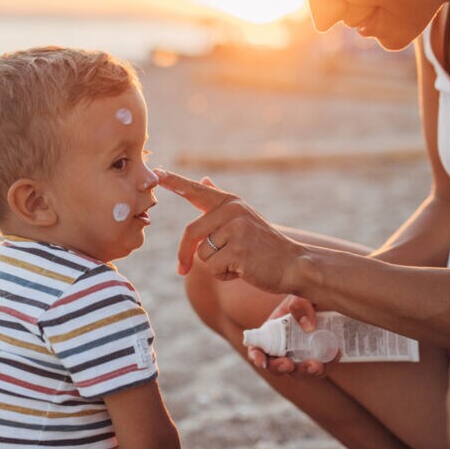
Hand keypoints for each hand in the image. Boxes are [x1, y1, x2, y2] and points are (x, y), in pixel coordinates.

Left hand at [154, 168, 317, 294]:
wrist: (293, 263)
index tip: (156, 172)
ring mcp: (237, 229)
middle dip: (184, 255)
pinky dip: (224, 276)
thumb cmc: (263, 244)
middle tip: (181, 271)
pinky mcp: (239, 250)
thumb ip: (220, 202)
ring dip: (215, 266)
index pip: (196, 190)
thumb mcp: (242, 218)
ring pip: (201, 254)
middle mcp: (232, 210)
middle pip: (190, 233)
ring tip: (238, 262)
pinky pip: (213, 268)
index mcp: (230, 202)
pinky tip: (243, 270)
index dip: (175, 182)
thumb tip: (204, 179)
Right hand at [246, 295, 339, 378]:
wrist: (329, 302)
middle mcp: (284, 347)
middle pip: (277, 366)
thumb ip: (300, 305)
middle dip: (280, 368)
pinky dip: (327, 365)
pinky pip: (320, 369)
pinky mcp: (318, 359)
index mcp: (272, 332)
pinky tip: (336, 354)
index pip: (257, 347)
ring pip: (299, 372)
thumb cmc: (308, 298)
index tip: (262, 362)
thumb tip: (308, 327)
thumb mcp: (301, 296)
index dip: (256, 357)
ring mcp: (301, 355)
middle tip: (289, 364)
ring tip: (317, 365)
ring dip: (306, 372)